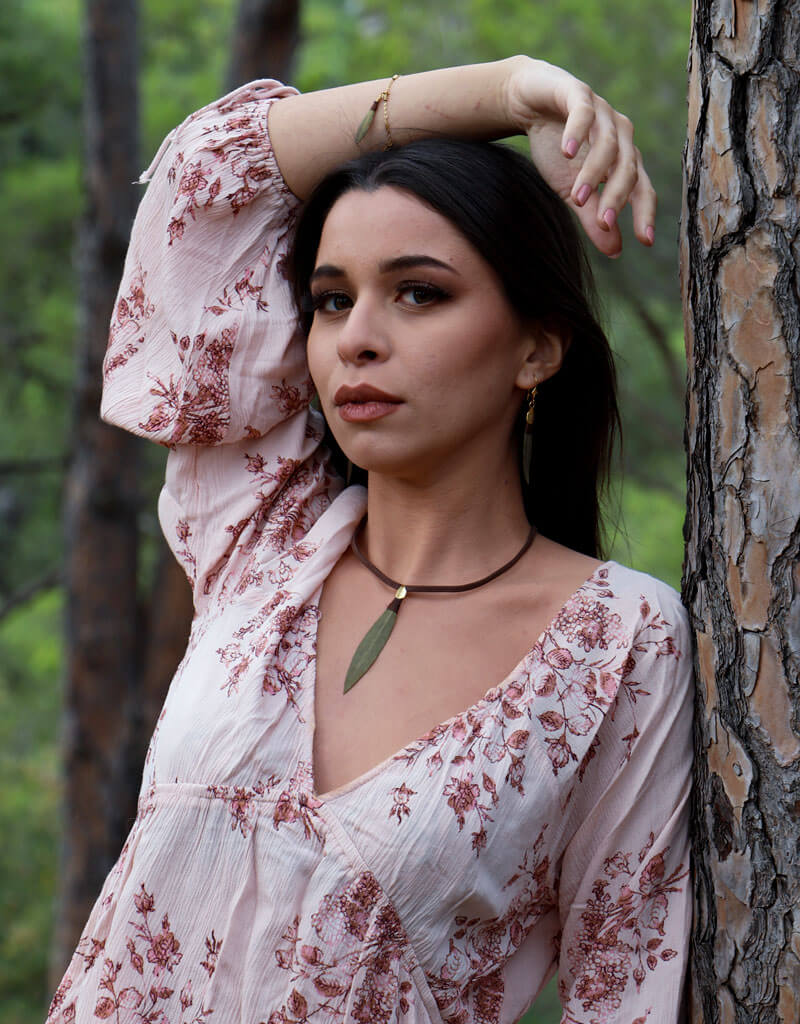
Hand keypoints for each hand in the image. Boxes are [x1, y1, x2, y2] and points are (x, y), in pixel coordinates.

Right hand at [504, 57, 655, 256]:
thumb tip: (615, 252)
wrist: (531, 104)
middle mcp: (620, 134)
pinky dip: (578, 132)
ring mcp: (602, 112)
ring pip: (608, 143)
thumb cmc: (557, 148)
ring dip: (593, 172)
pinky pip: (584, 112)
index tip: (644, 241)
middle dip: (615, 196)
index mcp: (623, 159)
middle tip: (602, 222)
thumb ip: (593, 218)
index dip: (644, 213)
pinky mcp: (578, 93)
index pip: (642, 188)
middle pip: (627, 167)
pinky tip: (567, 151)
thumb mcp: (572, 190)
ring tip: (576, 197)